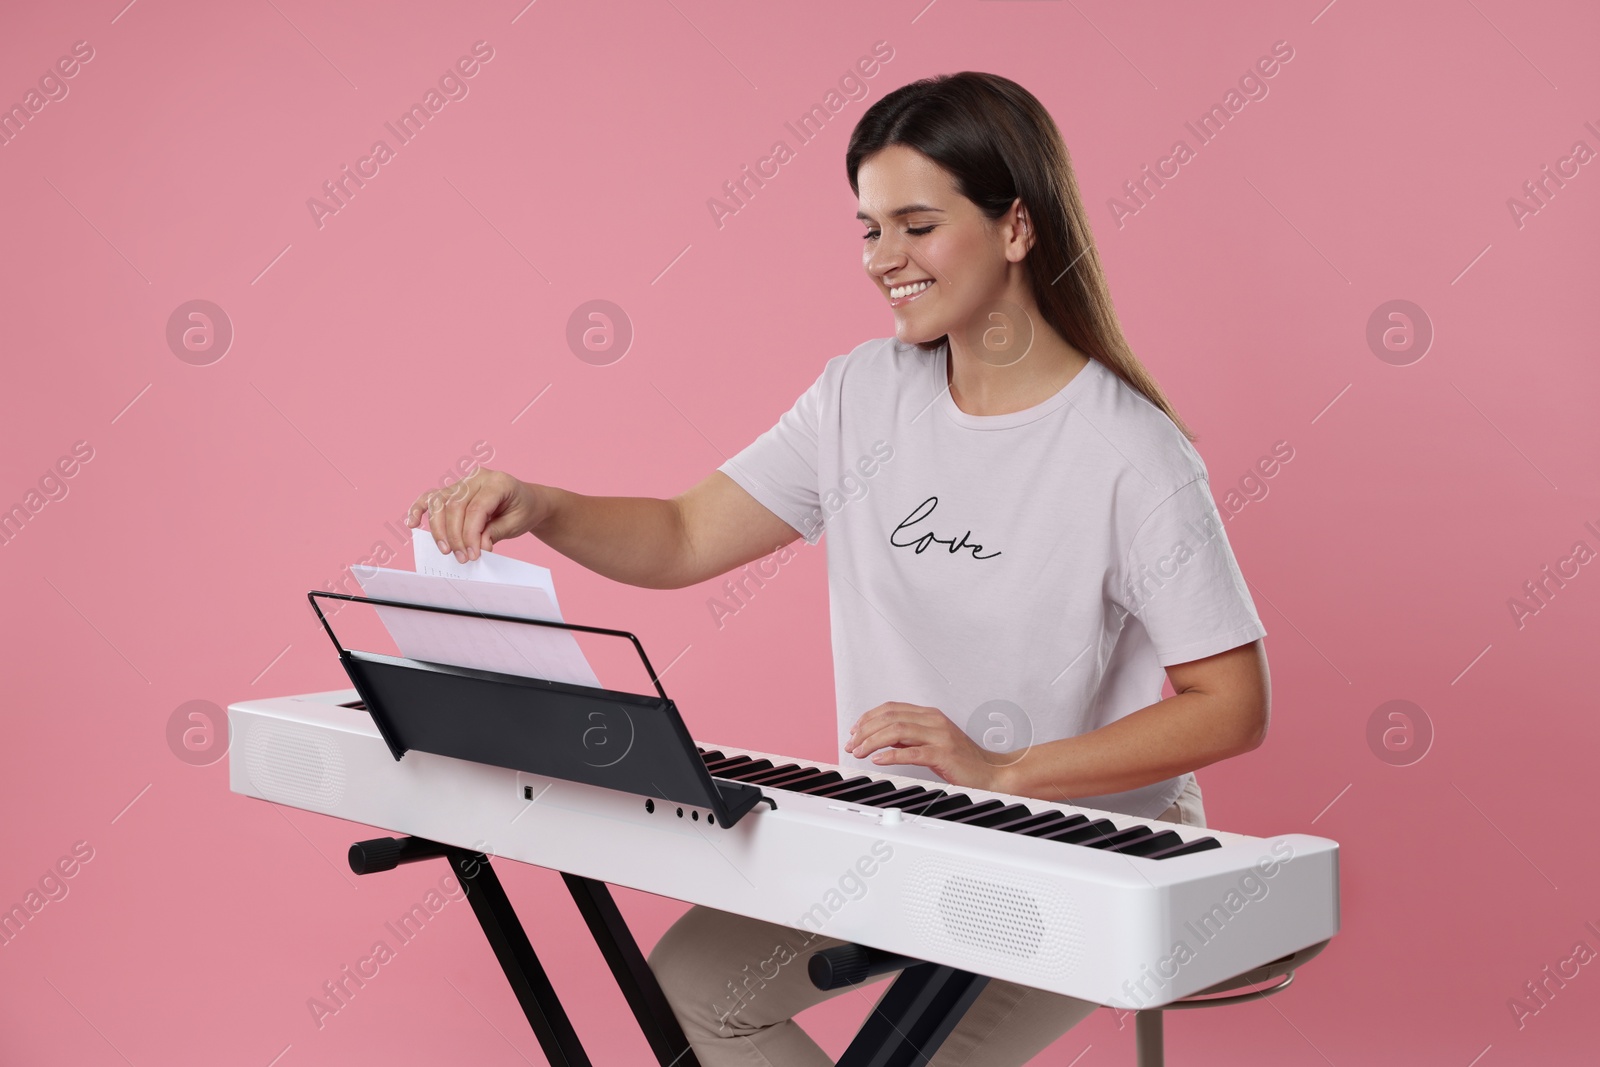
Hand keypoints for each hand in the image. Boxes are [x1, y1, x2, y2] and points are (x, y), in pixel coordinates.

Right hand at [405, 468, 547, 561]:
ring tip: (445, 550)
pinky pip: (431, 497)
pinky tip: (412, 523)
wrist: (527, 501)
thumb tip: (477, 546)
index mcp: (497, 482)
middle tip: (462, 558)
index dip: (470, 534)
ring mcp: (462, 482)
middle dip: (455, 536)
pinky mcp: (452, 490)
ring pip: (440, 502)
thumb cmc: (522, 510)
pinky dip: (419, 509)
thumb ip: (495, 532)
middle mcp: (476, 477)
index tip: (472, 555)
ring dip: (438, 529)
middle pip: (455, 506)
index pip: (476, 509)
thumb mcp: (516, 523)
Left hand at [846, 702, 1009, 792]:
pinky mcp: (943, 754)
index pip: (891, 708)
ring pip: (897, 730)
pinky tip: (878, 760)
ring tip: (859, 751)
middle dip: (865, 730)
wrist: (990, 772)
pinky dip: (891, 755)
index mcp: (930, 715)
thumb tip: (880, 738)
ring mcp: (939, 736)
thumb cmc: (962, 759)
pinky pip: (911, 752)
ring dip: (872, 741)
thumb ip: (908, 737)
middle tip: (851, 744)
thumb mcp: (931, 742)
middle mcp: (934, 721)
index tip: (854, 730)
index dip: (868, 717)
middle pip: (890, 717)